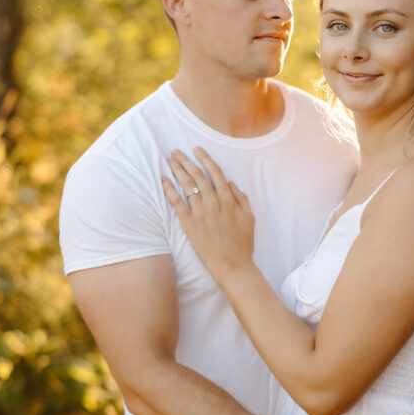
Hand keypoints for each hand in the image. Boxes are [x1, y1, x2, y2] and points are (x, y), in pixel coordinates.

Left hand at [163, 148, 254, 284]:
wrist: (233, 265)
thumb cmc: (242, 244)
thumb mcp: (249, 218)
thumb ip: (241, 198)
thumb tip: (231, 182)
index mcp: (228, 199)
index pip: (215, 172)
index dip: (205, 158)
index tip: (196, 149)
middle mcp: (214, 202)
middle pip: (197, 175)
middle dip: (185, 160)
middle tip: (175, 151)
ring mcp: (201, 212)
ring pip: (187, 185)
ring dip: (177, 169)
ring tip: (169, 159)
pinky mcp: (189, 224)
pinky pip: (177, 202)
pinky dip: (169, 189)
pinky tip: (163, 179)